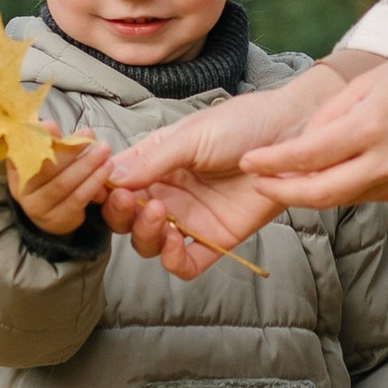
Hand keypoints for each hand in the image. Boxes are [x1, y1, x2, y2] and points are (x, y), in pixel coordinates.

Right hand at [6, 135, 108, 234]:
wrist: (56, 214)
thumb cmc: (53, 177)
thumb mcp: (48, 157)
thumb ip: (50, 141)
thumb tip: (50, 125)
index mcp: (16, 169)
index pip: (23, 151)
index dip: (37, 137)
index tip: (53, 124)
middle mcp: (22, 190)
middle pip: (46, 168)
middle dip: (70, 149)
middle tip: (90, 135)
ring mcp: (38, 208)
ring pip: (63, 183)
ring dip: (87, 164)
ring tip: (104, 150)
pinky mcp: (57, 219)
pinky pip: (77, 198)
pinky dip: (94, 182)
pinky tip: (106, 169)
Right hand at [104, 67, 337, 278]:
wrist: (292, 135)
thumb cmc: (243, 124)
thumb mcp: (191, 136)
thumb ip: (152, 160)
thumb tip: (110, 177)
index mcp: (156, 164)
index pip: (115, 185)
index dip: (101, 191)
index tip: (95, 188)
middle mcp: (169, 193)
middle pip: (126, 219)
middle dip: (118, 215)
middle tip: (125, 201)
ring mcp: (191, 218)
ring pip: (150, 243)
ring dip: (144, 234)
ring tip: (156, 212)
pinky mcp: (217, 238)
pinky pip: (186, 263)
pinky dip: (172, 260)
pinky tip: (174, 241)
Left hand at [232, 42, 387, 210]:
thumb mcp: (368, 82)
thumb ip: (330, 116)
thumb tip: (302, 146)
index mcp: (372, 127)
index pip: (307, 156)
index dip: (271, 163)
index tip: (247, 162)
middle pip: (321, 194)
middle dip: (283, 192)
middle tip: (259, 183)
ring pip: (346, 197)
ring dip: (315, 190)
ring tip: (291, 177)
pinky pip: (373, 195)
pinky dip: (350, 186)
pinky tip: (338, 173)